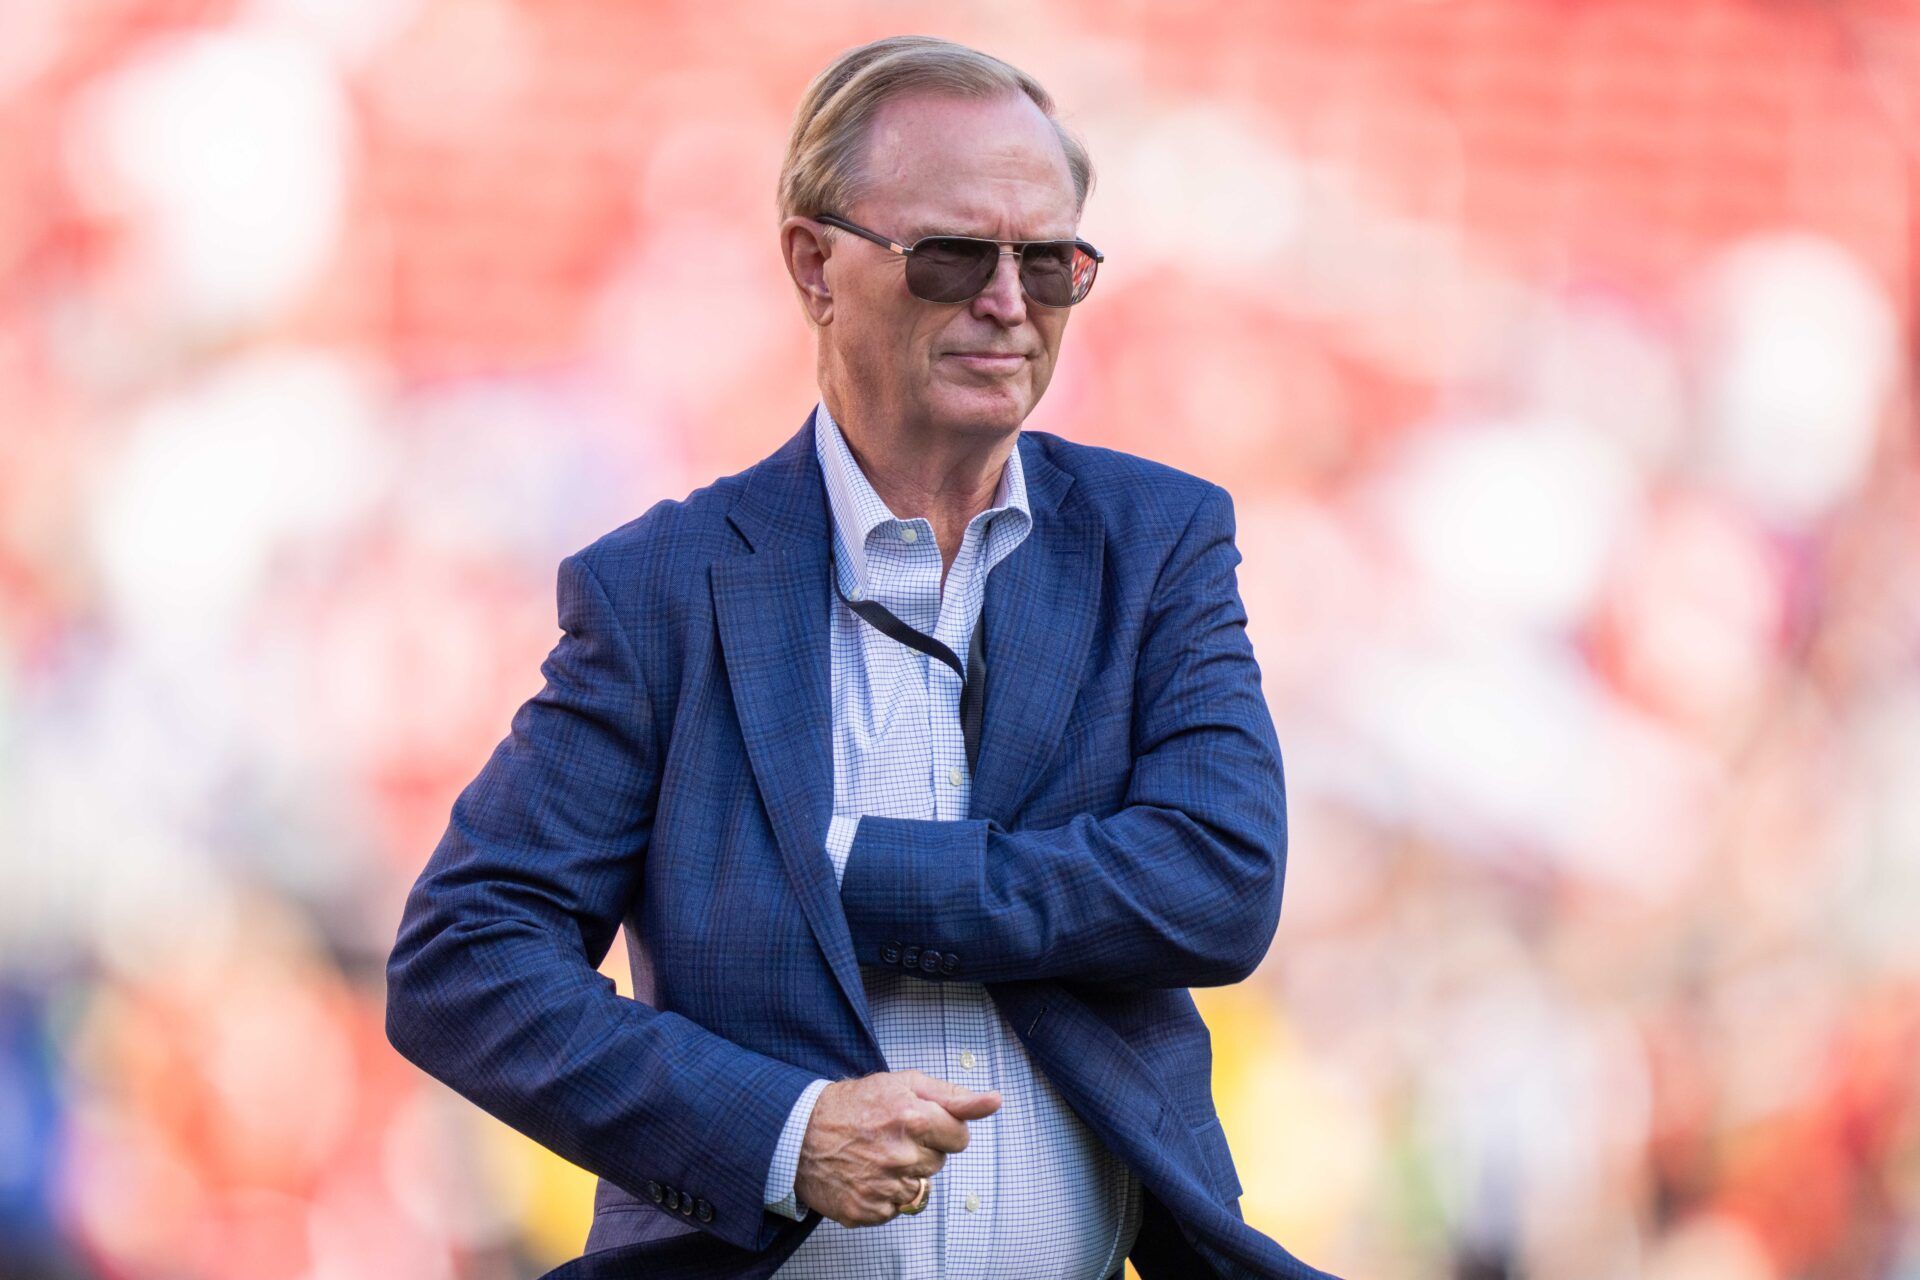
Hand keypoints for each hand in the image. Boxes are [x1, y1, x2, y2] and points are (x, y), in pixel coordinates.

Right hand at [792, 1068, 1001, 1226]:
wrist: (799, 1132)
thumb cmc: (853, 1104)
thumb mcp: (905, 1083)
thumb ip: (953, 1095)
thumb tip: (994, 1101)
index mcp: (915, 1118)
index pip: (961, 1138)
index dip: (944, 1129)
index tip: (922, 1123)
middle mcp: (901, 1155)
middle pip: (939, 1163)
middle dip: (923, 1150)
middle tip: (891, 1135)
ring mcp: (884, 1186)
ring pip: (919, 1187)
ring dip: (903, 1173)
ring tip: (876, 1154)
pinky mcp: (867, 1210)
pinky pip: (895, 1209)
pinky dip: (883, 1195)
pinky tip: (866, 1174)